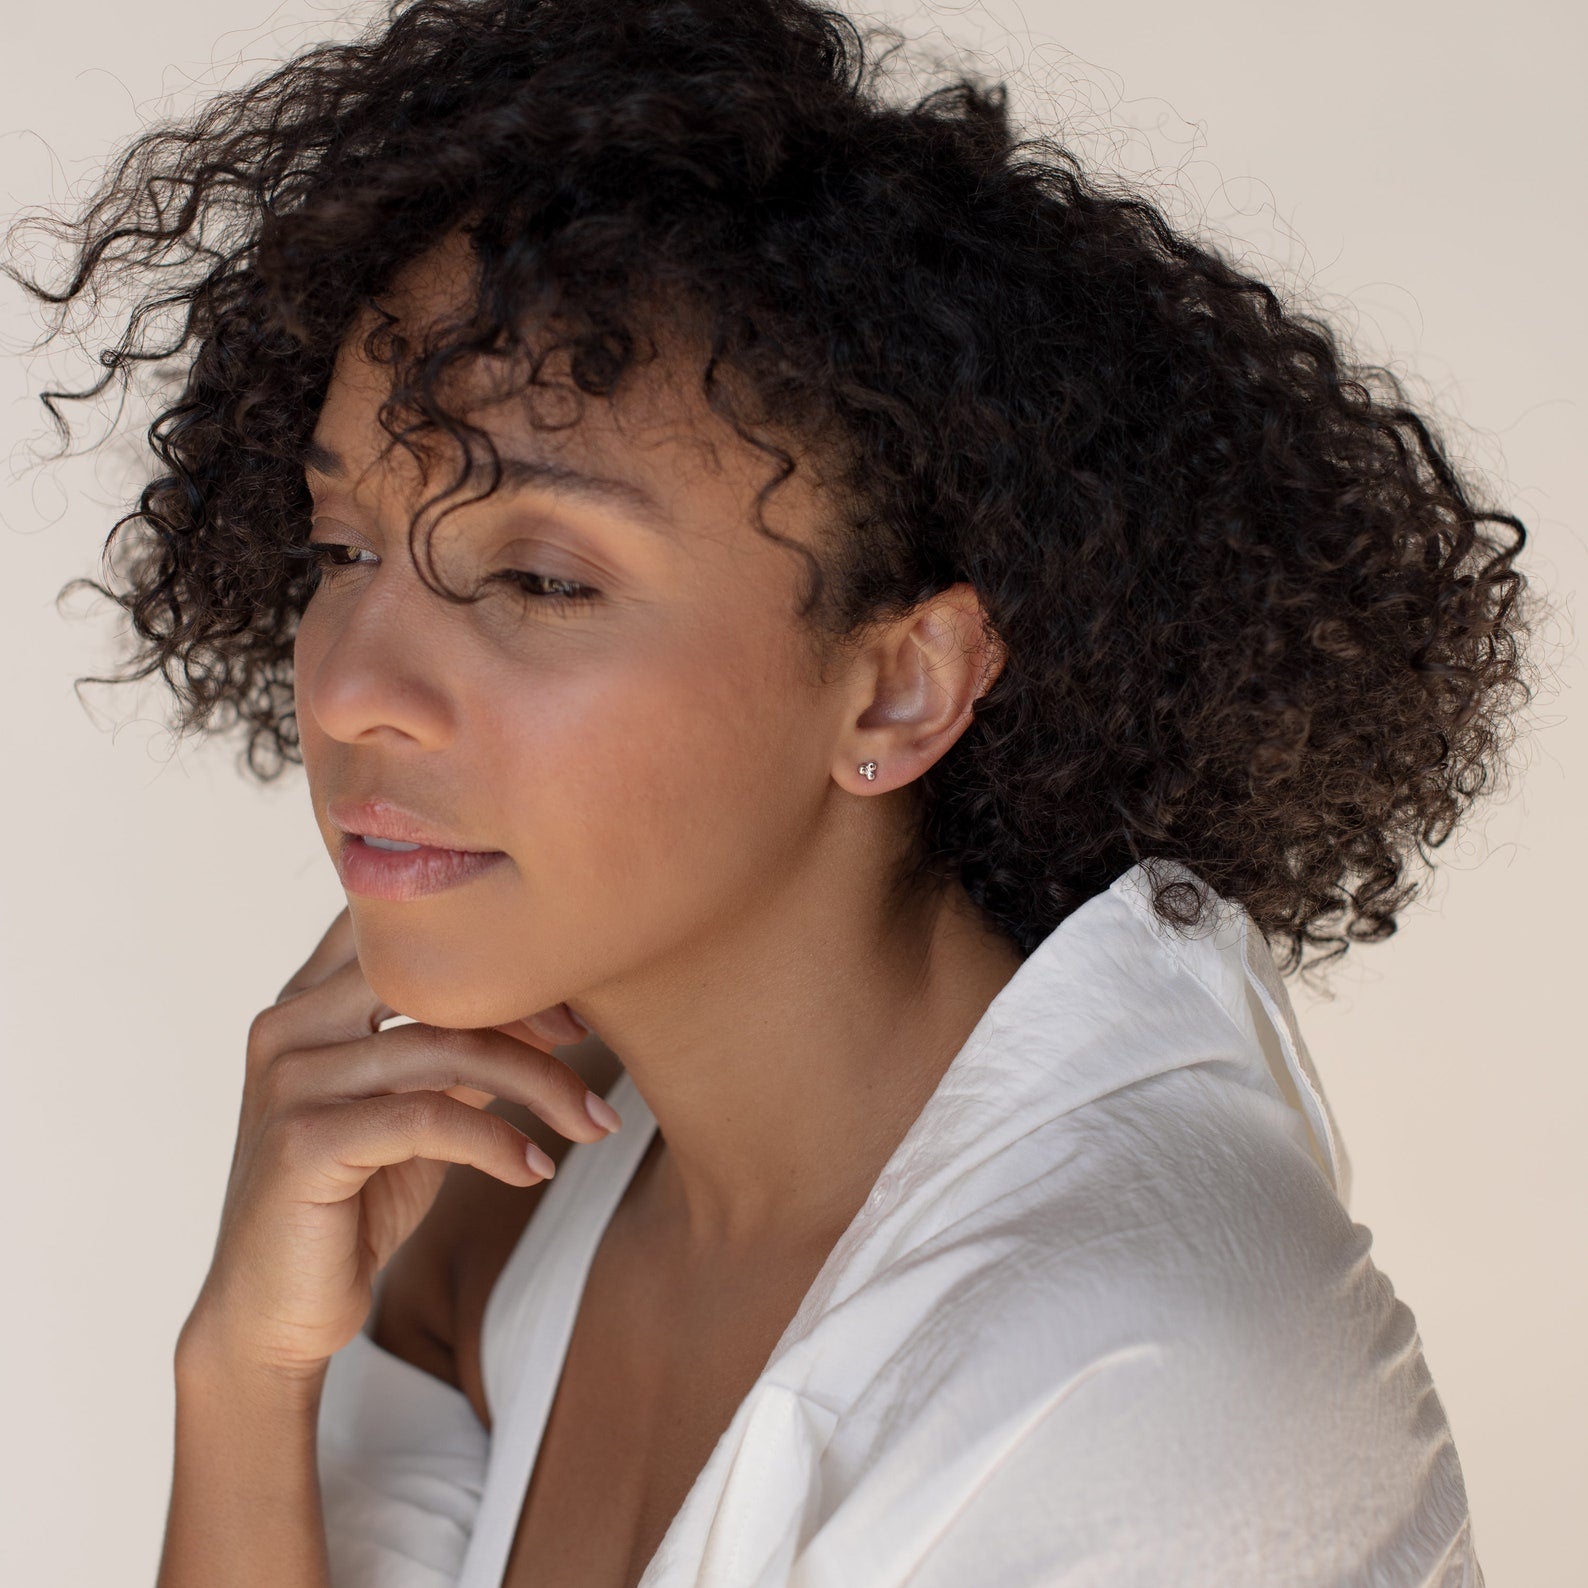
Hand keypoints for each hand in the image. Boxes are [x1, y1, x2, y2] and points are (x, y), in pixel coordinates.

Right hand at [177, 906, 617, 1380]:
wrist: (273, 1314)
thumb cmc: (353, 1203)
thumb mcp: (417, 1109)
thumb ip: (461, 1050)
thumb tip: (558, 1010)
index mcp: (308, 1002)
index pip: (410, 936)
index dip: (501, 955)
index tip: (572, 1002)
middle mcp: (288, 1026)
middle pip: (436, 981)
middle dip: (528, 1007)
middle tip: (593, 1043)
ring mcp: (289, 1081)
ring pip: (445, 1049)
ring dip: (539, 1085)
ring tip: (592, 1123)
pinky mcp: (303, 1143)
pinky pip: (429, 1118)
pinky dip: (498, 1141)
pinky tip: (535, 1168)